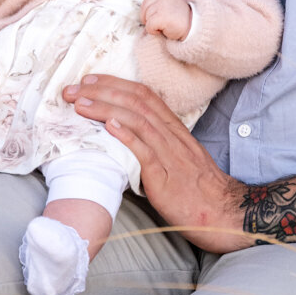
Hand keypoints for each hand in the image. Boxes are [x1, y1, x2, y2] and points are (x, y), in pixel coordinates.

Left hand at [63, 75, 250, 252]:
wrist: (223, 213)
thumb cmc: (198, 190)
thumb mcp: (178, 158)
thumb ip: (157, 144)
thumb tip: (126, 136)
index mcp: (174, 130)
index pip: (144, 95)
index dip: (115, 84)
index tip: (90, 82)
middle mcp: (172, 136)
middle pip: (136, 102)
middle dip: (102, 91)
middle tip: (73, 90)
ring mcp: (171, 155)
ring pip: (138, 121)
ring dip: (107, 109)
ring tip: (81, 105)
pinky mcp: (167, 177)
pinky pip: (147, 152)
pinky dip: (128, 137)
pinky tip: (109, 127)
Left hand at [140, 0, 192, 42]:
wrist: (195, 28)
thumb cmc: (181, 20)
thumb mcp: (169, 6)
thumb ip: (158, 5)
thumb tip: (144, 13)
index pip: (147, 0)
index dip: (147, 12)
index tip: (155, 17)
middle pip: (145, 10)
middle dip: (150, 19)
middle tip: (162, 23)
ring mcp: (162, 6)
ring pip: (146, 18)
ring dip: (153, 25)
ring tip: (166, 25)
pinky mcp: (162, 17)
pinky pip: (149, 26)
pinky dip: (154, 31)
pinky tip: (165, 30)